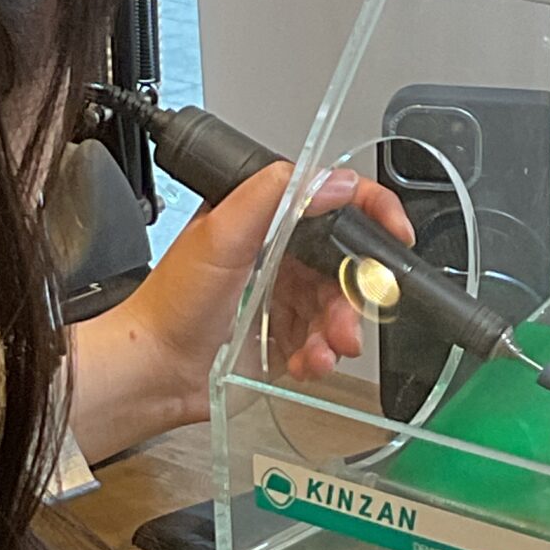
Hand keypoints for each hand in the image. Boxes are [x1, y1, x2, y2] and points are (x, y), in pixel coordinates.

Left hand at [68, 162, 415, 464]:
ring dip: (340, 330)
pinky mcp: (281, 340)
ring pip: (337, 309)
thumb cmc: (171, 303)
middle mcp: (276, 257)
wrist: (153, 370)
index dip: (371, 212)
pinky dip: (322, 356)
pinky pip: (322, 344)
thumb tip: (332, 179)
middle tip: (352, 316)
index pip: (331, 202)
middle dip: (356, 293)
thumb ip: (275, 197)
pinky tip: (310, 363)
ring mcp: (280, 300)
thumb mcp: (220, 233)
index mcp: (265, 221)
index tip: (396, 234)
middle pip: (345, 265)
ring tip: (328, 348)